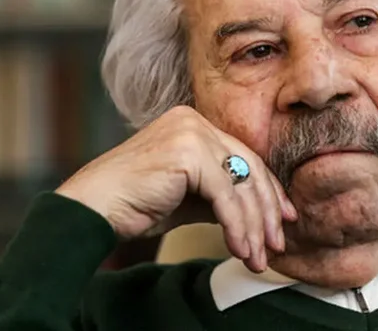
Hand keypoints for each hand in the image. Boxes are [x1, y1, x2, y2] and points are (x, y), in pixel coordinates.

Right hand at [55, 106, 296, 271]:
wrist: (95, 207)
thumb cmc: (135, 203)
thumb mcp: (188, 196)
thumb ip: (220, 194)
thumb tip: (258, 213)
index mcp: (193, 124)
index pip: (243, 156)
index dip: (267, 191)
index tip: (282, 219)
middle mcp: (193, 121)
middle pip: (248, 167)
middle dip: (266, 211)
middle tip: (276, 244)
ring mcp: (190, 132)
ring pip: (241, 182)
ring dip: (253, 226)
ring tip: (257, 257)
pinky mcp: (187, 152)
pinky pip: (225, 195)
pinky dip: (236, 226)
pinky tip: (239, 249)